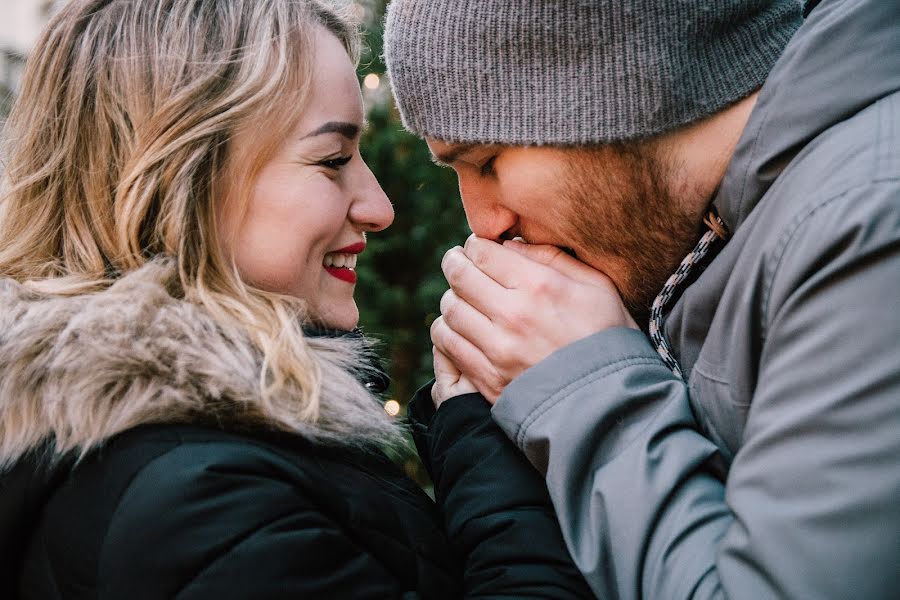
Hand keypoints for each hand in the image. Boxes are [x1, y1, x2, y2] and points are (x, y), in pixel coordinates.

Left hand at [431, 235, 637, 402]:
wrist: (609, 400)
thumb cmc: (608, 337)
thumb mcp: (596, 286)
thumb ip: (553, 258)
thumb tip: (511, 245)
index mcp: (541, 286)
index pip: (484, 252)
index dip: (475, 246)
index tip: (477, 248)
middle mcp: (514, 314)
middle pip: (460, 276)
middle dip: (455, 264)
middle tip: (457, 262)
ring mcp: (498, 349)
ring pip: (451, 309)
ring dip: (452, 298)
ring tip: (461, 296)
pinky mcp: (488, 377)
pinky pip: (449, 343)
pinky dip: (447, 330)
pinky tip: (458, 326)